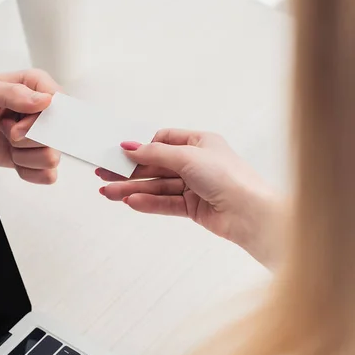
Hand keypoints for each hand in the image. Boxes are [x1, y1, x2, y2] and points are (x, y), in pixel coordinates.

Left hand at [0, 70, 61, 184]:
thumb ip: (13, 92)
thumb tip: (44, 100)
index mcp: (39, 86)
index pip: (59, 106)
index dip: (38, 120)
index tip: (15, 122)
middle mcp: (46, 111)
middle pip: (55, 136)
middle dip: (25, 139)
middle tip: (6, 129)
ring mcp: (43, 135)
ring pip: (51, 158)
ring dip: (23, 155)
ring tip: (8, 140)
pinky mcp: (38, 156)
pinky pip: (47, 174)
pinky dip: (26, 170)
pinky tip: (13, 156)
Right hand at [97, 129, 281, 266]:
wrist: (251, 214)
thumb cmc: (229, 178)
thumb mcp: (187, 157)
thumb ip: (154, 153)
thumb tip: (130, 146)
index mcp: (200, 142)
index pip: (163, 141)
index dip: (141, 147)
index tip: (119, 153)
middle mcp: (196, 163)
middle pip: (155, 166)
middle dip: (130, 172)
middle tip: (104, 175)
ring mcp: (194, 186)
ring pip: (157, 186)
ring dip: (132, 189)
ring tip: (108, 193)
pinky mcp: (193, 207)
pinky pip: (165, 203)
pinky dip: (147, 203)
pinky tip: (130, 202)